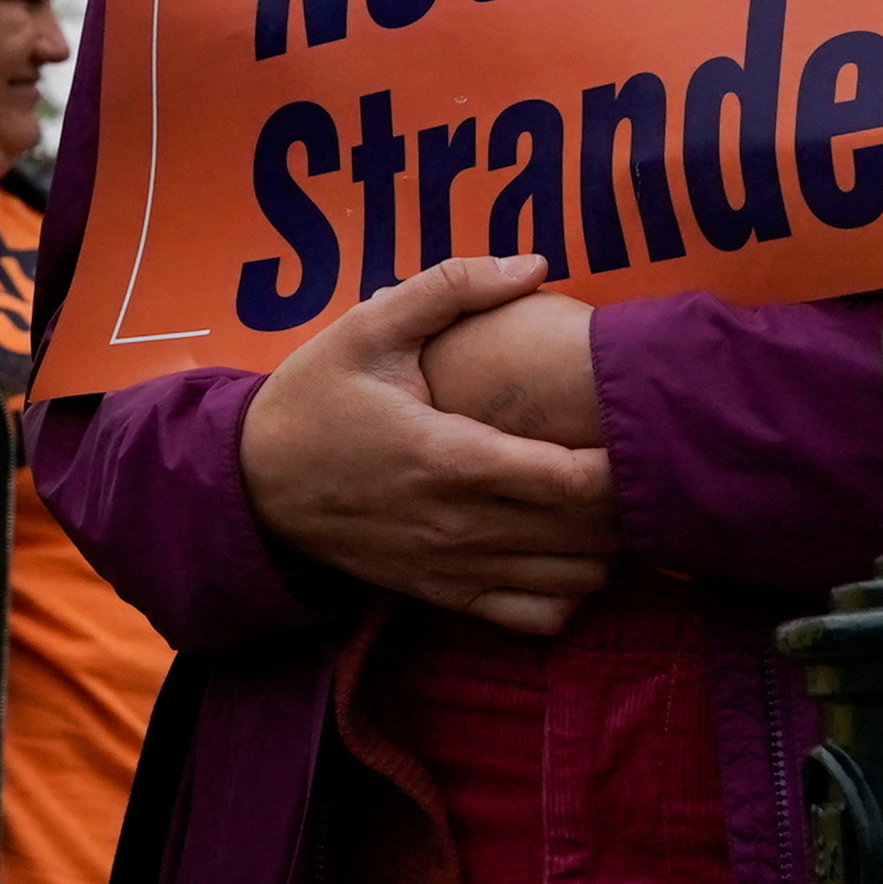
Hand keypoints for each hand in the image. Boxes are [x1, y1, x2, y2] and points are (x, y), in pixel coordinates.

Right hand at [239, 255, 620, 635]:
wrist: (249, 482)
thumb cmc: (314, 400)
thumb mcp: (365, 328)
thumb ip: (449, 288)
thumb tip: (532, 263)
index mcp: (450, 457)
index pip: (577, 482)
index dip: (624, 462)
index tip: (631, 428)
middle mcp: (461, 524)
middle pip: (592, 534)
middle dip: (627, 501)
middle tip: (633, 458)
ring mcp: (455, 567)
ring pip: (577, 581)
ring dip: (606, 545)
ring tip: (600, 501)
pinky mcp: (443, 594)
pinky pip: (538, 619)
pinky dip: (569, 594)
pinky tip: (561, 552)